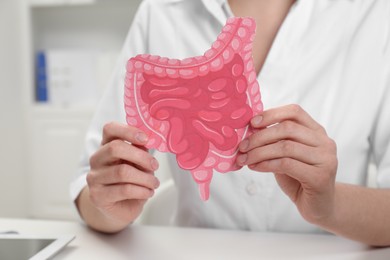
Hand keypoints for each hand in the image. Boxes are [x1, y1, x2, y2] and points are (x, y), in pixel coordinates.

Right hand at [86, 122, 159, 228]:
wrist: (119, 207)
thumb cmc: (130, 180)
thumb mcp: (138, 162)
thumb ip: (140, 150)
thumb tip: (148, 141)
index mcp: (106, 145)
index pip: (110, 129)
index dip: (128, 130)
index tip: (146, 139)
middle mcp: (96, 159)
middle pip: (115, 148)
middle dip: (141, 156)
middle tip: (155, 165)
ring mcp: (94, 178)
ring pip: (122, 172)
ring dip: (145, 178)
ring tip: (154, 183)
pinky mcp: (98, 196)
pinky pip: (124, 190)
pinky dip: (142, 191)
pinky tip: (148, 192)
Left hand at [236, 104, 337, 223]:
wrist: (319, 206)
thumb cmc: (299, 178)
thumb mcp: (286, 155)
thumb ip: (275, 141)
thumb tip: (249, 131)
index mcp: (317, 131)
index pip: (295, 112)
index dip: (271, 114)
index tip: (252, 123)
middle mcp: (325, 142)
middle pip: (287, 129)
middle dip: (260, 136)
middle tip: (242, 146)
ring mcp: (325, 159)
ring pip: (285, 147)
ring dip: (259, 152)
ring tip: (244, 159)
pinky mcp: (320, 177)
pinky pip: (286, 164)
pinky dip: (266, 164)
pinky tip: (255, 167)